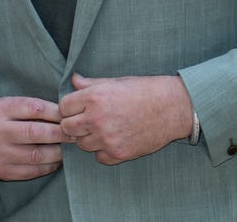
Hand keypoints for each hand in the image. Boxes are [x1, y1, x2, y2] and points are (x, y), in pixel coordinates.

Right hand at [0, 96, 72, 180]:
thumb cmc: (0, 117)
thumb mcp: (11, 103)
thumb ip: (34, 107)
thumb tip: (66, 113)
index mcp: (1, 109)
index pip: (34, 108)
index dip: (56, 112)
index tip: (69, 116)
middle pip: (36, 132)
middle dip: (61, 133)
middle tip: (75, 133)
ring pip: (36, 155)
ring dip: (58, 151)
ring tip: (68, 147)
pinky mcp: (2, 172)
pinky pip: (32, 171)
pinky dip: (49, 166)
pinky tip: (56, 160)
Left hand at [59, 73, 192, 164]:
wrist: (173, 107)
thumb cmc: (145, 90)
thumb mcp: (116, 81)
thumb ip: (91, 83)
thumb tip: (73, 80)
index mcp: (94, 97)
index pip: (63, 107)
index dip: (69, 107)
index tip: (77, 108)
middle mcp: (96, 119)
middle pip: (67, 128)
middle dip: (74, 124)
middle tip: (88, 120)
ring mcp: (106, 139)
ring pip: (82, 144)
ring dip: (89, 138)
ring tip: (105, 128)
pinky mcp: (118, 154)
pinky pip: (98, 157)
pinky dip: (103, 151)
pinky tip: (114, 139)